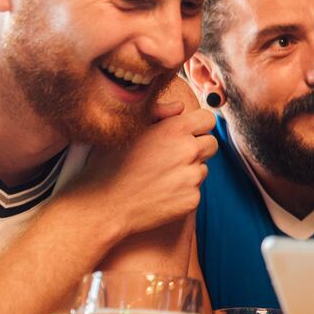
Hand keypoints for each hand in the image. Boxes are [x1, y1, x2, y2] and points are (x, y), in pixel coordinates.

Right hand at [63, 83, 217, 239]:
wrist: (102, 206)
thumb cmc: (109, 164)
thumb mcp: (128, 129)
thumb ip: (159, 111)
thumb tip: (181, 107)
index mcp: (175, 129)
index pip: (208, 119)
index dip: (197, 126)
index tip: (186, 133)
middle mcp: (189, 151)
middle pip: (211, 144)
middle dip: (196, 148)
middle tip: (172, 157)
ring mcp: (192, 177)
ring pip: (203, 168)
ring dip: (189, 170)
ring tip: (160, 176)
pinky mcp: (192, 199)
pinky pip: (196, 190)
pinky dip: (183, 191)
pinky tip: (160, 193)